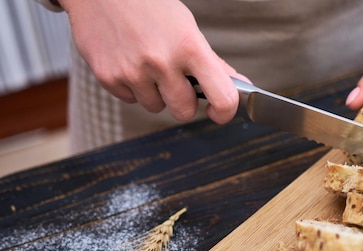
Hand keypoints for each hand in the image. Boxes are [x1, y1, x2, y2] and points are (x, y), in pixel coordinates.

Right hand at [58, 0, 246, 123]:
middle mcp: (161, 61)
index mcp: (189, 47)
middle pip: (184, 111)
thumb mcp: (186, 27)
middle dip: (183, 102)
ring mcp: (133, 71)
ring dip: (155, 93)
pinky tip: (129, 61)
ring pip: (155, 107)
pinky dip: (132, 86)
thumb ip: (211, 62)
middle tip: (176, 81)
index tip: (219, 112)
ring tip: (147, 63)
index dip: (225, 112)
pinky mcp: (108, 77)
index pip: (222, 96)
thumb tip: (238, 85)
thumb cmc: (148, 5)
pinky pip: (130, 100)